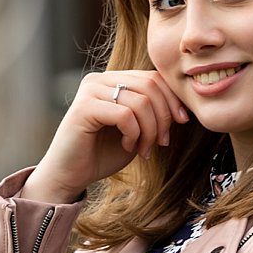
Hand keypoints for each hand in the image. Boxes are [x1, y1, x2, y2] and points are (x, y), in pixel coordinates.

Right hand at [32, 68, 191, 198]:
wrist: (70, 175)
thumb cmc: (102, 154)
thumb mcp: (135, 129)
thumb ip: (151, 111)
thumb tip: (182, 104)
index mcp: (111, 80)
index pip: (153, 77)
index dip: (172, 99)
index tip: (182, 122)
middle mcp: (98, 80)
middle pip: (150, 85)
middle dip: (163, 116)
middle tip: (161, 142)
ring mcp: (89, 91)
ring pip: (140, 101)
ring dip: (150, 130)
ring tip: (143, 149)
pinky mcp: (83, 108)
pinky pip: (125, 115)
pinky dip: (134, 134)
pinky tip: (128, 146)